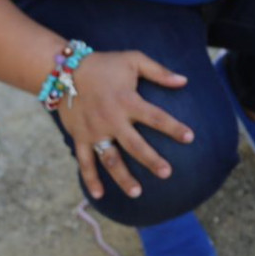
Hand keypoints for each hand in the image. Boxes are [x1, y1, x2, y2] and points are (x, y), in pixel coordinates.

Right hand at [56, 51, 193, 199]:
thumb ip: (159, 71)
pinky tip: (99, 196)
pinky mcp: (79, 137)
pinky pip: (84, 161)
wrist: (64, 71)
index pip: (155, 117)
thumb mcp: (133, 59)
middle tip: (167, 173)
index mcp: (127, 101)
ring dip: (122, 177)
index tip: (190, 138)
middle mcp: (111, 119)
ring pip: (110, 158)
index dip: (173, 127)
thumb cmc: (105, 64)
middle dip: (151, 159)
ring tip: (137, 193)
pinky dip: (90, 179)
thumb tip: (184, 81)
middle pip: (134, 144)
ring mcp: (94, 131)